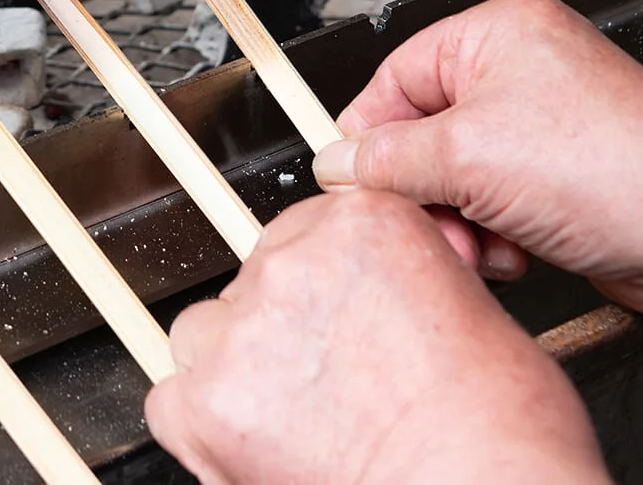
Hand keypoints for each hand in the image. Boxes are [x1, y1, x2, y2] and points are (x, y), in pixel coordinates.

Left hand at [146, 191, 609, 484]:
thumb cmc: (499, 427)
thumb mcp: (465, 304)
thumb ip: (395, 277)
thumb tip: (366, 292)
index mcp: (362, 224)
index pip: (303, 229)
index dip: (321, 284)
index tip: (335, 316)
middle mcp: (292, 264)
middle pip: (254, 281)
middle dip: (281, 327)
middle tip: (326, 381)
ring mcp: (242, 330)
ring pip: (205, 334)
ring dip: (236, 368)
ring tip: (295, 419)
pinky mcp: (206, 400)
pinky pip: (173, 401)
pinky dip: (203, 428)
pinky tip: (257, 448)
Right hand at [313, 0, 642, 308]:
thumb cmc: (617, 169)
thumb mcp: (467, 156)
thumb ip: (387, 158)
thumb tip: (337, 163)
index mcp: (495, 35)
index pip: (392, 78)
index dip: (369, 134)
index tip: (351, 179)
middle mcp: (518, 72)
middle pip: (418, 134)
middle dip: (421, 191)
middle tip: (429, 221)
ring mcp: (540, 127)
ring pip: (450, 177)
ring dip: (455, 221)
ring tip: (482, 243)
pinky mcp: (556, 178)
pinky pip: (488, 204)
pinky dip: (489, 235)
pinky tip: (512, 251)